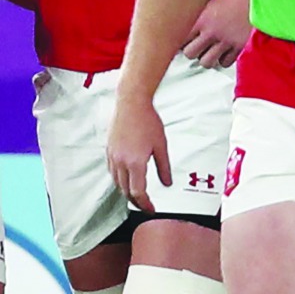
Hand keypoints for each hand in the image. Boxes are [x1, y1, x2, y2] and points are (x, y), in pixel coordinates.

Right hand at [107, 97, 170, 211]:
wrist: (131, 104)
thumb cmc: (148, 121)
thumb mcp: (161, 145)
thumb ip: (164, 166)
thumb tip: (167, 183)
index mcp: (135, 162)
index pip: (138, 192)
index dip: (145, 203)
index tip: (151, 209)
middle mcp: (120, 162)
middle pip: (125, 191)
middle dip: (136, 200)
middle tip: (146, 205)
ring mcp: (112, 157)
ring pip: (117, 183)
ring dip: (126, 191)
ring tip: (137, 195)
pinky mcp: (109, 151)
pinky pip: (112, 172)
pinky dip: (120, 180)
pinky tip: (127, 178)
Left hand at [182, 0, 251, 67]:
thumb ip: (203, 6)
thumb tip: (191, 8)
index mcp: (203, 17)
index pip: (180, 37)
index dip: (180, 39)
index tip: (182, 39)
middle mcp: (213, 31)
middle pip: (190, 54)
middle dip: (192, 51)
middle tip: (196, 46)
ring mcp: (226, 41)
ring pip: (206, 62)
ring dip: (207, 58)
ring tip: (209, 51)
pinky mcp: (240, 47)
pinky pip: (225, 63)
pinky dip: (223, 60)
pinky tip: (224, 52)